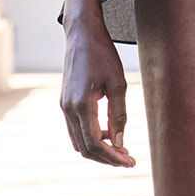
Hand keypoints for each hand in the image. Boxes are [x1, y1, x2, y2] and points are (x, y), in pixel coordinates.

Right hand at [60, 15, 135, 166]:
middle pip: (85, 148)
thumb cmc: (102, 55)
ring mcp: (64, 106)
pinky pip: (76, 130)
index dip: (113, 157)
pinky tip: (109, 133)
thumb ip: (119, 115)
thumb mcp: (118, 84)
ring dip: (99, 149)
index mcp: (81, 105)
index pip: (95, 143)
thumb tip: (120, 143)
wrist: (82, 34)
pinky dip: (91, 137)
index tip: (130, 161)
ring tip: (121, 149)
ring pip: (79, 141)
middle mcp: (68, 109)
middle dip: (107, 158)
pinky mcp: (65, 102)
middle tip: (128, 159)